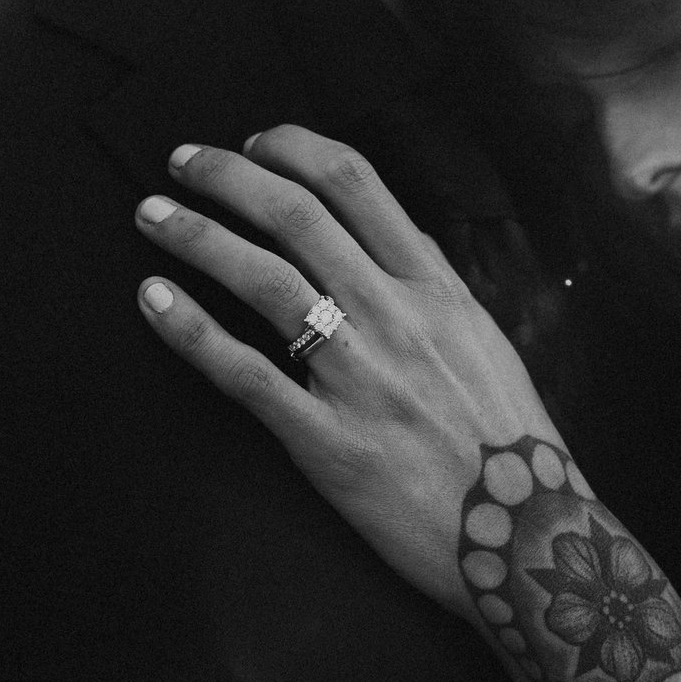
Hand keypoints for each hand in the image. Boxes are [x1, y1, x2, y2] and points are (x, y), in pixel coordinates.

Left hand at [131, 126, 556, 620]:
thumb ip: (434, 287)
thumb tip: (392, 235)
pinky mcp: (326, 440)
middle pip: (296, 215)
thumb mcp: (484, 341)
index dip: (293, 149)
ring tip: (152, 217)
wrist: (527, 537)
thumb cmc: (508, 442)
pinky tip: (154, 299)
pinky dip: (190, 329)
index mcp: (436, 288)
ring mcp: (358, 377)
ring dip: (197, 236)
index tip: (254, 145)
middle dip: (227, 177)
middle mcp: (396, 317)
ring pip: (264, 280)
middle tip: (181, 163)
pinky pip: (244, 373)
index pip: (357, 183)